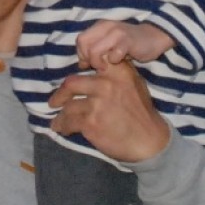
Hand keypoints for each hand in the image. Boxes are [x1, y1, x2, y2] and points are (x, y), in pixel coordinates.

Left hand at [50, 58, 170, 162]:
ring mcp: (97, 104)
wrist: (149, 141)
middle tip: (55, 102)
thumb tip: (93, 68)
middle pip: (71, 84)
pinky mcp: (90, 122)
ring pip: (68, 106)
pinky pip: (69, 122)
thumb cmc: (141, 114)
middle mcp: (106, 85)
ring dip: (61, 116)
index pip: (91, 63)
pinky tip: (63, 129)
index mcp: (118, 72)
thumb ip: (115, 74)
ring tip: (59, 121)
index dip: (77, 70)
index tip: (71, 81)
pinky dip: (63, 126)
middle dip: (60, 95)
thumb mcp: (134, 85)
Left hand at [76, 19, 172, 69]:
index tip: (90, 63)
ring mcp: (116, 32)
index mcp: (100, 26)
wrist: (155, 37)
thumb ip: (95, 50)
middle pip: (83, 43)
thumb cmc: (130, 44)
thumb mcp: (109, 45)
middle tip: (98, 66)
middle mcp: (106, 26)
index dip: (82, 54)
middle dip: (88, 58)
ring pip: (94, 50)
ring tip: (106, 67)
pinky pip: (113, 55)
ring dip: (98, 62)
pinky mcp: (127, 41)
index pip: (80, 40)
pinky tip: (120, 62)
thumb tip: (81, 64)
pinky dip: (114, 62)